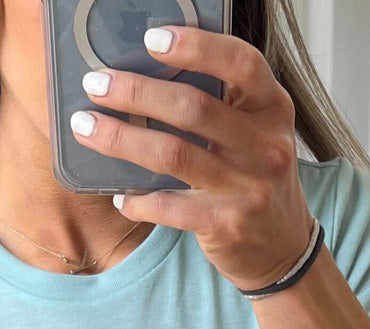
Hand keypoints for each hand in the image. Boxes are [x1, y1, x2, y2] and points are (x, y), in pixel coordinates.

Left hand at [71, 25, 315, 292]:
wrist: (282, 249)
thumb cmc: (256, 183)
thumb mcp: (256, 136)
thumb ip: (222, 108)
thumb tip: (149, 80)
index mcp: (273, 110)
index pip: (241, 63)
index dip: (197, 46)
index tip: (152, 39)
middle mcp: (265, 146)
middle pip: (193, 108)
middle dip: (136, 92)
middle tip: (96, 84)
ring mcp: (247, 189)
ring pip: (173, 154)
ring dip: (121, 139)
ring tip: (87, 127)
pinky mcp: (226, 225)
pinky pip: (169, 207)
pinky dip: (137, 200)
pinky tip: (119, 195)